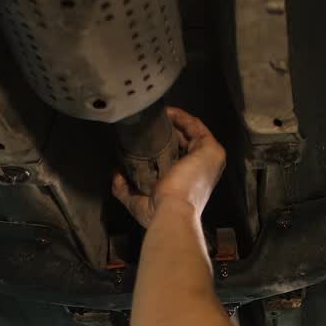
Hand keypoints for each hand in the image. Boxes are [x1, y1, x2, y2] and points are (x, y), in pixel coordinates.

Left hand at [112, 107, 225, 227]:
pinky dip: (181, 117)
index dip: (161, 146)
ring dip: (174, 122)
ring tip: (154, 114)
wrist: (173, 212)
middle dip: (167, 131)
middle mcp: (201, 170)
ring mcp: (208, 158)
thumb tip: (116, 174)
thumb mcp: (137, 202)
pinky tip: (166, 113)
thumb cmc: (160, 212)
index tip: (143, 138)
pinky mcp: (210, 148)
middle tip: (147, 123)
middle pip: (184, 143)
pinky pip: (195, 126)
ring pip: (191, 133)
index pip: (177, 158)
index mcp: (188, 183)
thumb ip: (125, 188)